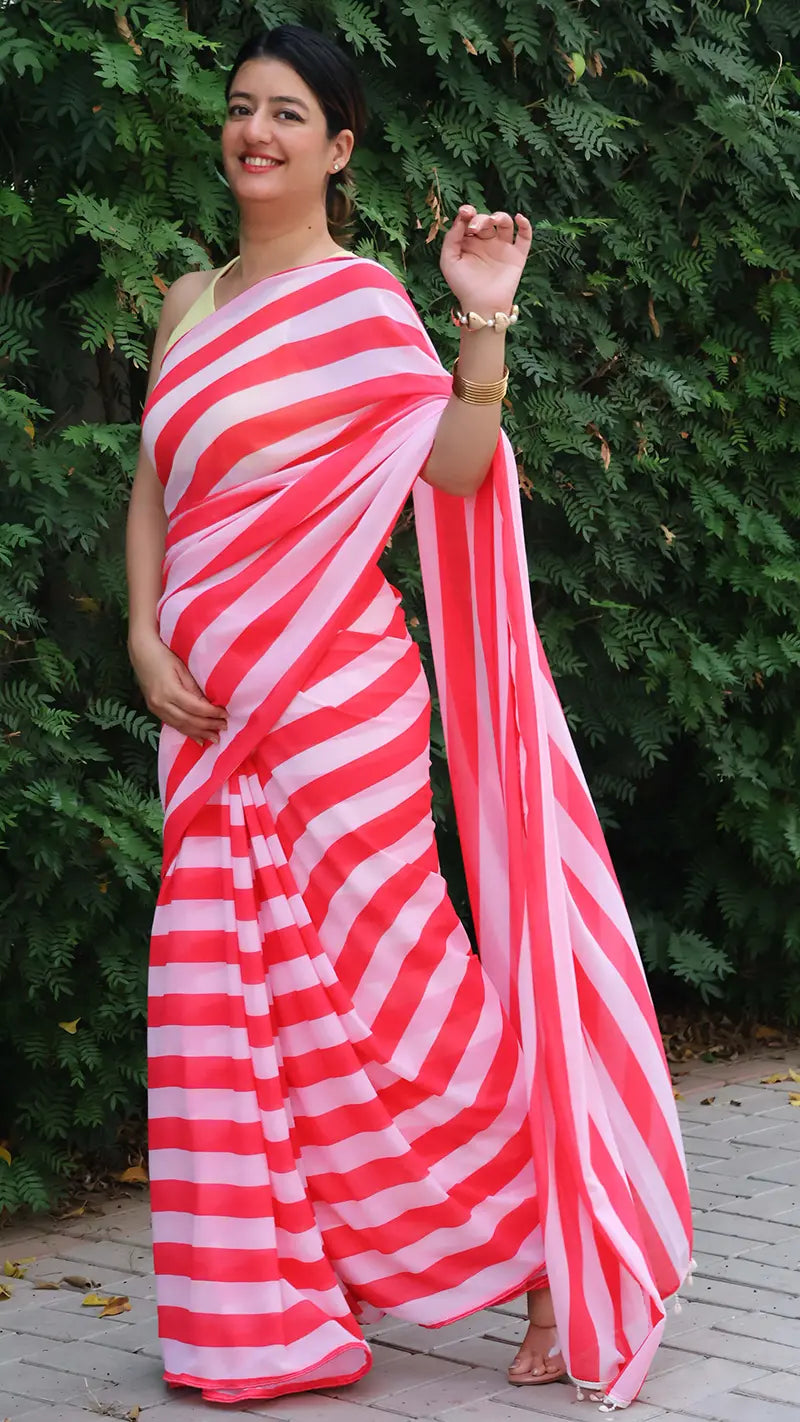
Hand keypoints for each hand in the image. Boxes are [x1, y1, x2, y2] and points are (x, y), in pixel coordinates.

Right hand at [129, 631, 226, 745]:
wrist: (141, 652)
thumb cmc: (164, 656)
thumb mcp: (182, 669)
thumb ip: (194, 689)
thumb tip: (208, 706)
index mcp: (170, 691)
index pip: (196, 708)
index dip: (212, 714)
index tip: (225, 715)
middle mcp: (161, 704)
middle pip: (188, 721)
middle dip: (207, 726)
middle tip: (224, 728)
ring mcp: (155, 708)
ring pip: (180, 726)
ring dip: (198, 733)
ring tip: (214, 738)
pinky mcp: (153, 710)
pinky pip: (172, 724)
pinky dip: (186, 731)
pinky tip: (197, 738)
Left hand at [440, 206, 532, 316]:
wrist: (482, 306)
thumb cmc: (463, 286)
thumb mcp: (448, 261)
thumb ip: (451, 239)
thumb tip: (459, 219)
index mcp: (469, 242)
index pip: (469, 220)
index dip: (467, 212)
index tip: (465, 212)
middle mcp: (486, 242)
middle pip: (486, 219)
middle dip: (480, 219)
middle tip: (474, 229)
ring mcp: (503, 248)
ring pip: (505, 223)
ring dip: (500, 216)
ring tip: (493, 221)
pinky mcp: (517, 256)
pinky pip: (525, 237)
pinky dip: (525, 225)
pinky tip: (520, 218)